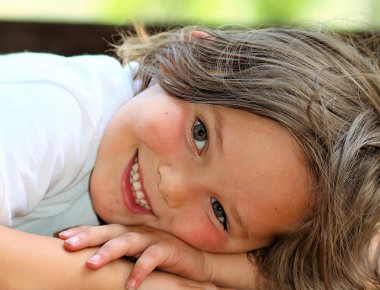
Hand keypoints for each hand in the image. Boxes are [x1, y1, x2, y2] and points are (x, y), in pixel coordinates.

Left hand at [59, 224, 212, 289]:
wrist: (195, 260)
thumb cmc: (162, 258)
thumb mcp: (138, 254)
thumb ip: (120, 255)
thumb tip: (92, 262)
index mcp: (129, 232)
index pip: (102, 230)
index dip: (83, 230)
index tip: (62, 236)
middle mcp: (138, 232)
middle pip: (110, 231)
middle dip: (89, 237)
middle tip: (68, 245)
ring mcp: (153, 239)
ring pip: (128, 242)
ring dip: (109, 251)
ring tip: (91, 264)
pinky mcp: (168, 249)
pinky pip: (151, 258)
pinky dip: (140, 270)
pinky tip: (129, 284)